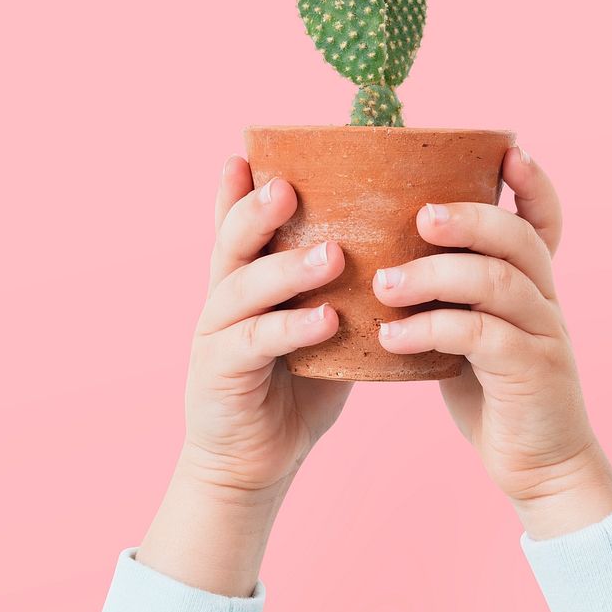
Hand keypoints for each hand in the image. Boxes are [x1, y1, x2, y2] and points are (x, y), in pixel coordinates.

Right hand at [138, 156, 350, 594]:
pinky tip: (326, 319)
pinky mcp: (220, 376)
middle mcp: (223, 299)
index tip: (252, 151)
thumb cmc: (296, 386)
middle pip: (231, 243)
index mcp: (246, 281)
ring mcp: (216, 336)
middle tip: (290, 187)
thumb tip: (395, 246)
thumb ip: (338, 289)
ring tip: (331, 253)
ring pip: (242, 289)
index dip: (239, 190)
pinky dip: (292, 329)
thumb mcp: (318, 327)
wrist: (256, 460)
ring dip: (285, 268)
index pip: (238, 226)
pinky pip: (256, 345)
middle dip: (257, 212)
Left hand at [374, 147, 611, 538]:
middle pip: (517, 239)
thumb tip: (388, 258)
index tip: (510, 152)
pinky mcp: (531, 373)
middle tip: (418, 217)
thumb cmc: (496, 394)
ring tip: (383, 283)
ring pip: (497, 282)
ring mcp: (544, 335)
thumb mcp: (475, 335)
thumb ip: (453, 297)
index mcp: (533, 285)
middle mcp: (545, 300)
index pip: (545, 221)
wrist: (538, 466)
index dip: (533, 184)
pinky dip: (431, 330)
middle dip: (469, 218)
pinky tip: (391, 337)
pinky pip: (479, 338)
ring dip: (435, 276)